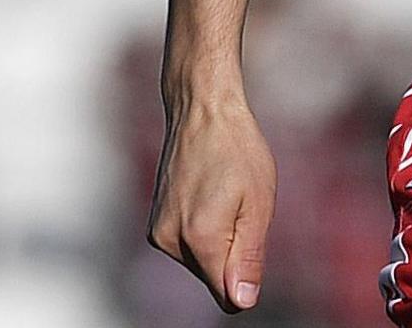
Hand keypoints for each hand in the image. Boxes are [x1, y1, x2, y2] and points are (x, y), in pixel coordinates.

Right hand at [147, 96, 277, 313]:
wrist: (201, 111)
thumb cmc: (237, 149)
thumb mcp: (258, 202)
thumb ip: (249, 257)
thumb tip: (242, 301)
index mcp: (199, 239)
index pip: (226, 295)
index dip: (247, 281)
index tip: (253, 248)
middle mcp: (170, 241)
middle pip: (213, 278)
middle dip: (233, 254)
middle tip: (242, 208)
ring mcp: (157, 233)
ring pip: (200, 262)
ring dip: (219, 241)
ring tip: (225, 196)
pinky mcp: (154, 224)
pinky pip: (187, 246)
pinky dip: (204, 232)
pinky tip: (210, 197)